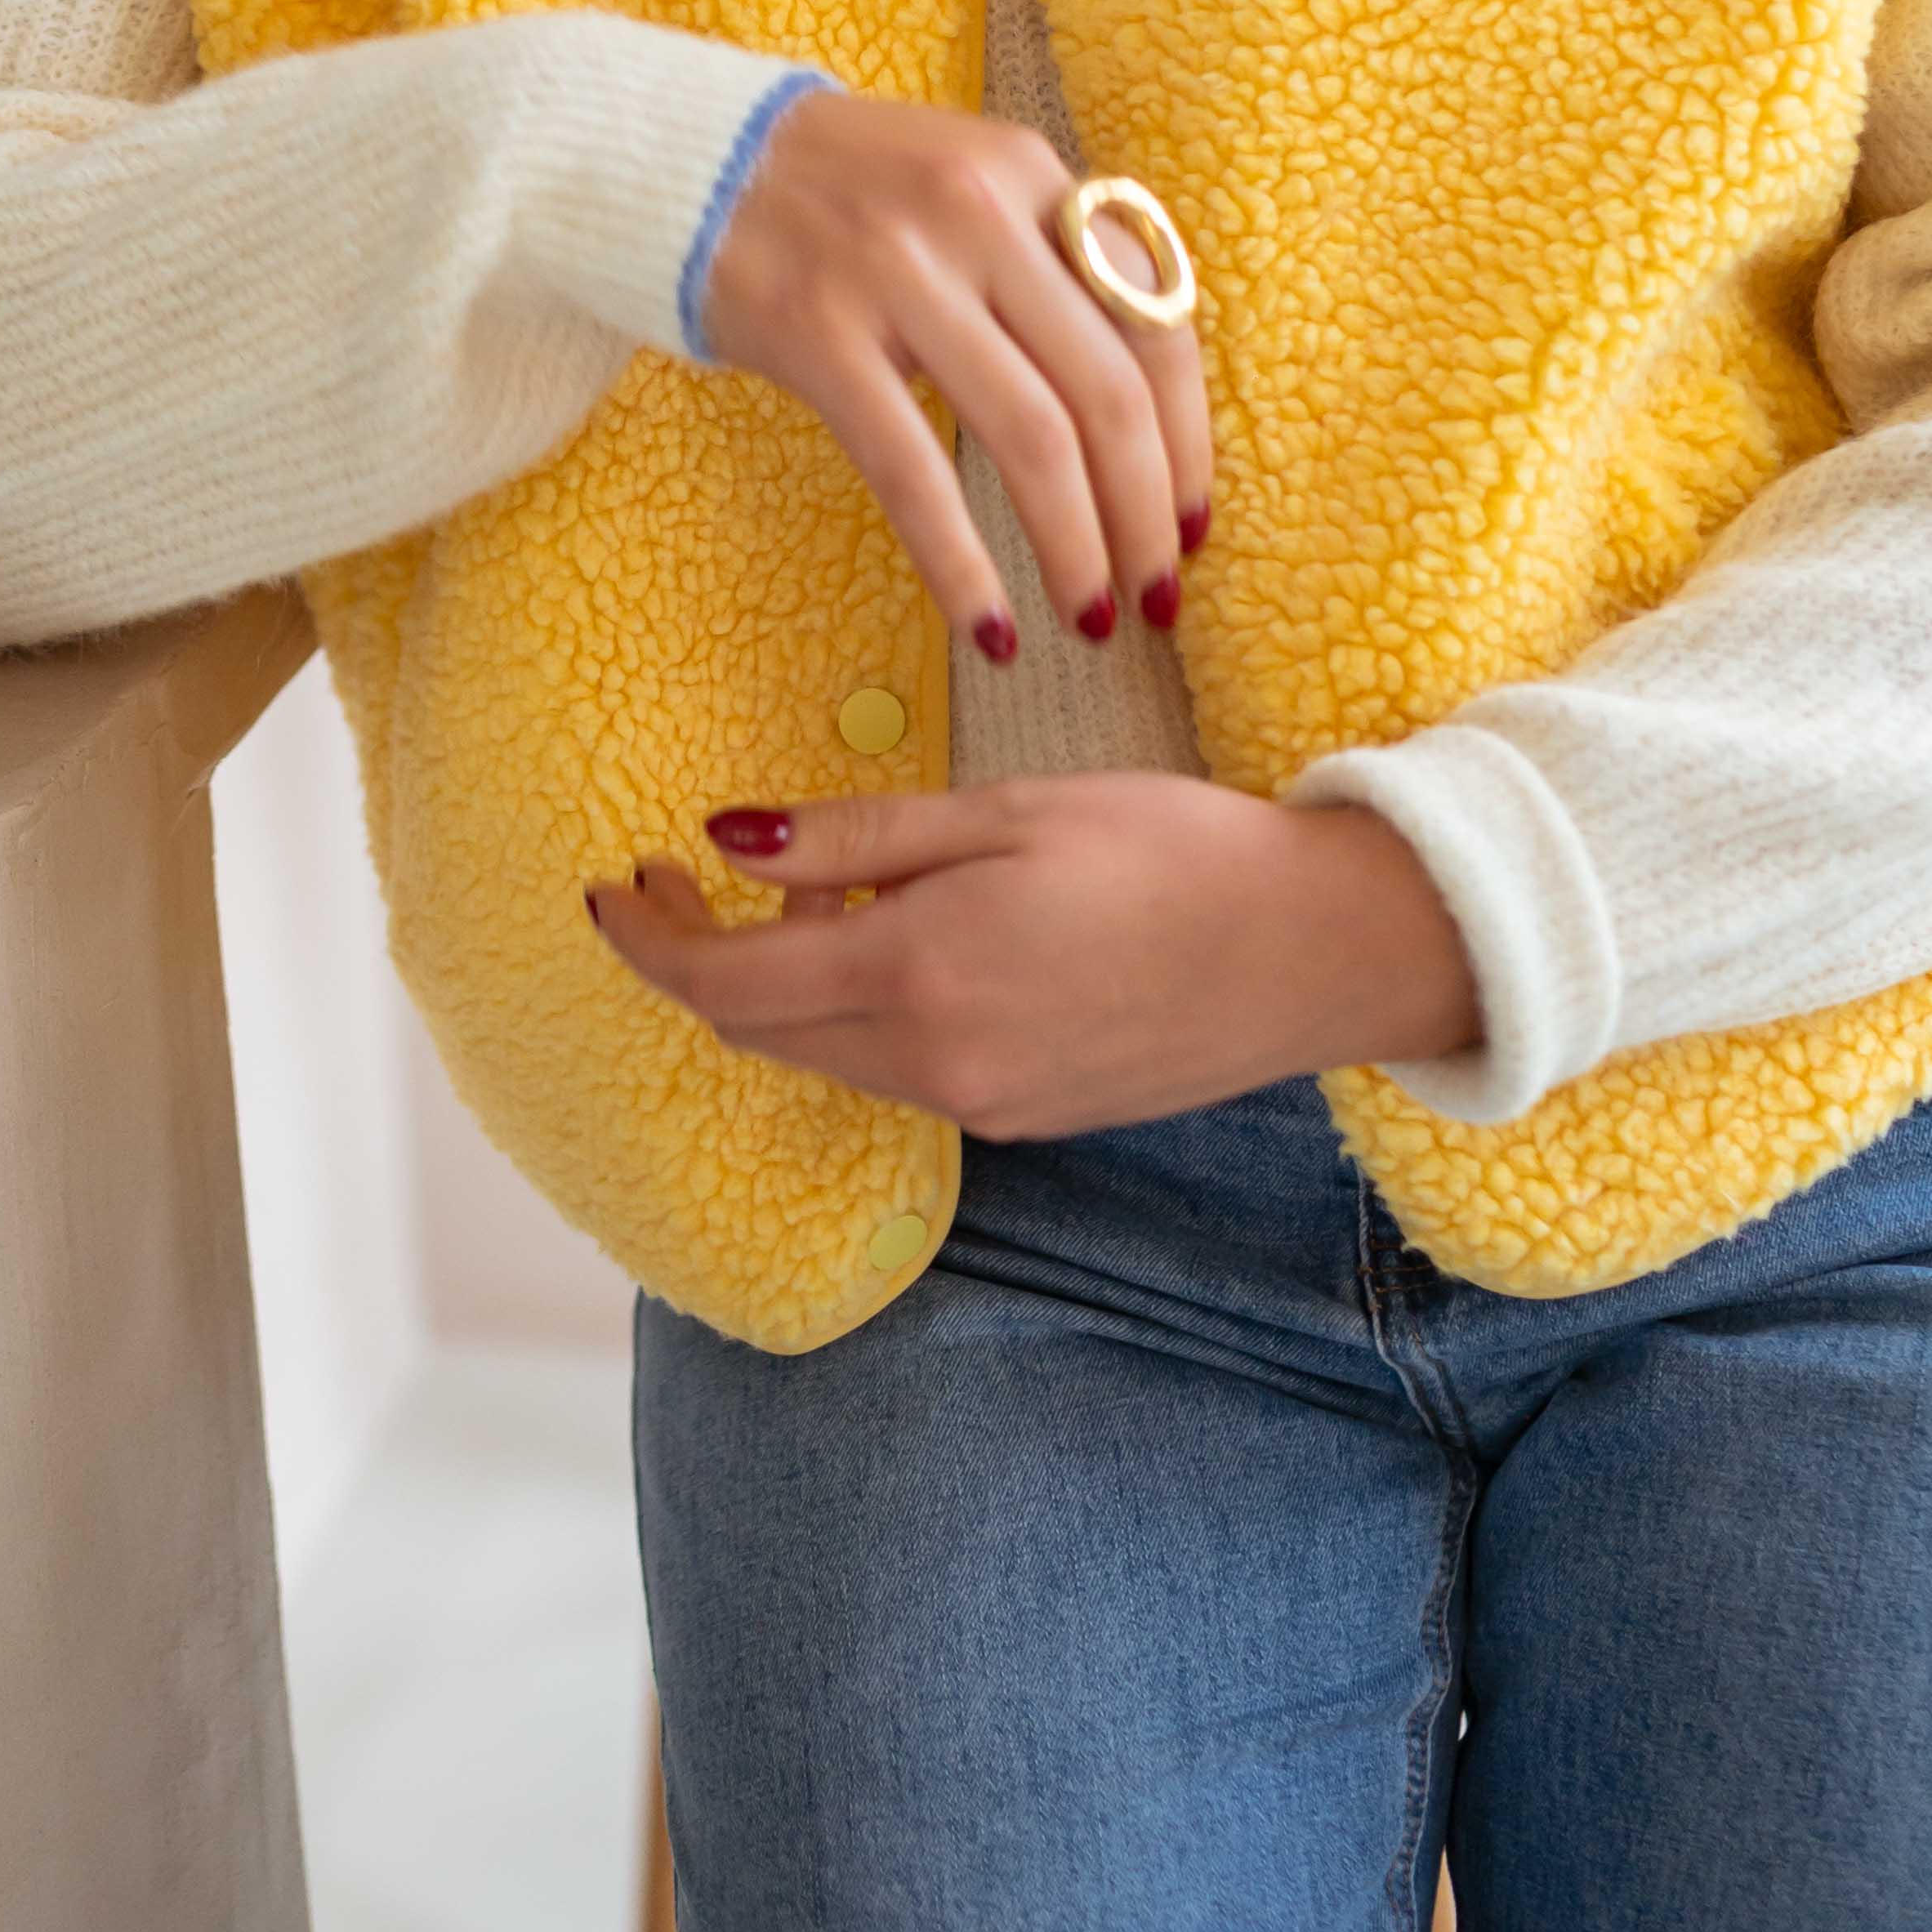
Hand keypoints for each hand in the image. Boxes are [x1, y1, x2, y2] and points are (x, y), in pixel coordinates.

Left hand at [586, 769, 1481, 1142]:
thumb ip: (855, 840)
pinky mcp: (1026, 1119)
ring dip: (783, 992)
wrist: (1315, 950)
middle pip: (761, 1033)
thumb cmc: (1171, 850)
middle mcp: (936, 1063)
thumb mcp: (1001, 812)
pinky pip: (899, 1072)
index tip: (616, 885)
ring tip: (794, 903)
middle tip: (682, 880)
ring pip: (827, 1057)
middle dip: (700, 962)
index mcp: (918, 973)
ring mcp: (982, 1104)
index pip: (723, 986)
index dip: (649, 942)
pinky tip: (892, 948)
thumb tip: (725, 848)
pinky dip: (859, 1015)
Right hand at [698, 92, 1211, 658]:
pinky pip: (912, 472)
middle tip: (1156, 596)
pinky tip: (991, 631)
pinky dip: (962, 566)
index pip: (1153, 318)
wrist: (688, 159)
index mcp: (1029, 172)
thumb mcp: (968, 185)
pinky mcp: (819, 334)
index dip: (1187, 438)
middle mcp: (976, 214)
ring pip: (1030, 438)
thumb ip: (1054, 261)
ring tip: (1092, 619)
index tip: (1193, 521)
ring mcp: (896, 273)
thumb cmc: (848, 191)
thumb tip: (1148, 412)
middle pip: (1107, 391)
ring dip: (1076, 549)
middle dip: (1147, 514)